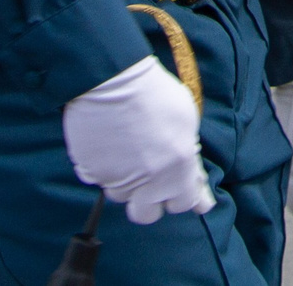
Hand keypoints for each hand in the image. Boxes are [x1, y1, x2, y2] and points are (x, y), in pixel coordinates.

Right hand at [62, 57, 212, 223]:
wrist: (112, 78)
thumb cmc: (155, 93)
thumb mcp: (186, 121)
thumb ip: (191, 162)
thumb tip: (201, 198)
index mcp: (177, 170)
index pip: (182, 204)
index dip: (180, 193)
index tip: (176, 185)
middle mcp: (147, 182)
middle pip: (147, 214)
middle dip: (149, 201)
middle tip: (148, 177)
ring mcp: (116, 179)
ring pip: (120, 196)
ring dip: (124, 181)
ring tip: (126, 149)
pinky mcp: (91, 172)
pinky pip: (97, 178)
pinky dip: (103, 167)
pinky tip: (108, 142)